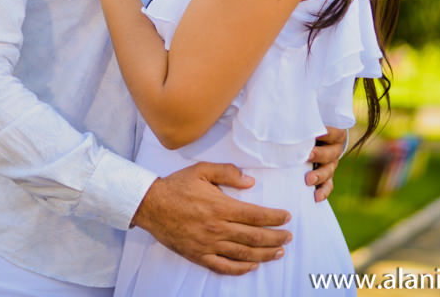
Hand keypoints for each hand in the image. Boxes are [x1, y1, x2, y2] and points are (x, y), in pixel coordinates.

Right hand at [131, 162, 291, 275]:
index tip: (286, 217)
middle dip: (275, 237)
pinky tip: (252, 266)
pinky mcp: (198, 255)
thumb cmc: (176, 186)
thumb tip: (250, 181)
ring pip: (243, 254)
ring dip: (264, 254)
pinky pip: (223, 266)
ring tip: (278, 252)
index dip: (274, 217)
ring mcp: (208, 244)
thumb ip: (227, 172)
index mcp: (219, 206)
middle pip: (254, 237)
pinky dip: (240, 268)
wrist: (150, 205)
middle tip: (288, 237)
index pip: (255, 215)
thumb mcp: (201, 170)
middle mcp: (216, 228)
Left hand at [306, 125, 346, 201]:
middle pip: (330, 154)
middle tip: (307, 156)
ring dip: (318, 176)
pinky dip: (322, 192)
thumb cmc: (309, 128)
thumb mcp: (309, 122)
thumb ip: (302, 121)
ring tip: (308, 180)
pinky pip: (327, 186)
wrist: (316, 140)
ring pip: (328, 171)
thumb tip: (283, 113)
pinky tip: (316, 197)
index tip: (316, 134)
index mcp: (335, 135)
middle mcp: (335, 150)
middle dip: (319, 155)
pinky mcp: (326, 177)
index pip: (333, 133)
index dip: (326, 133)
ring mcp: (331, 165)